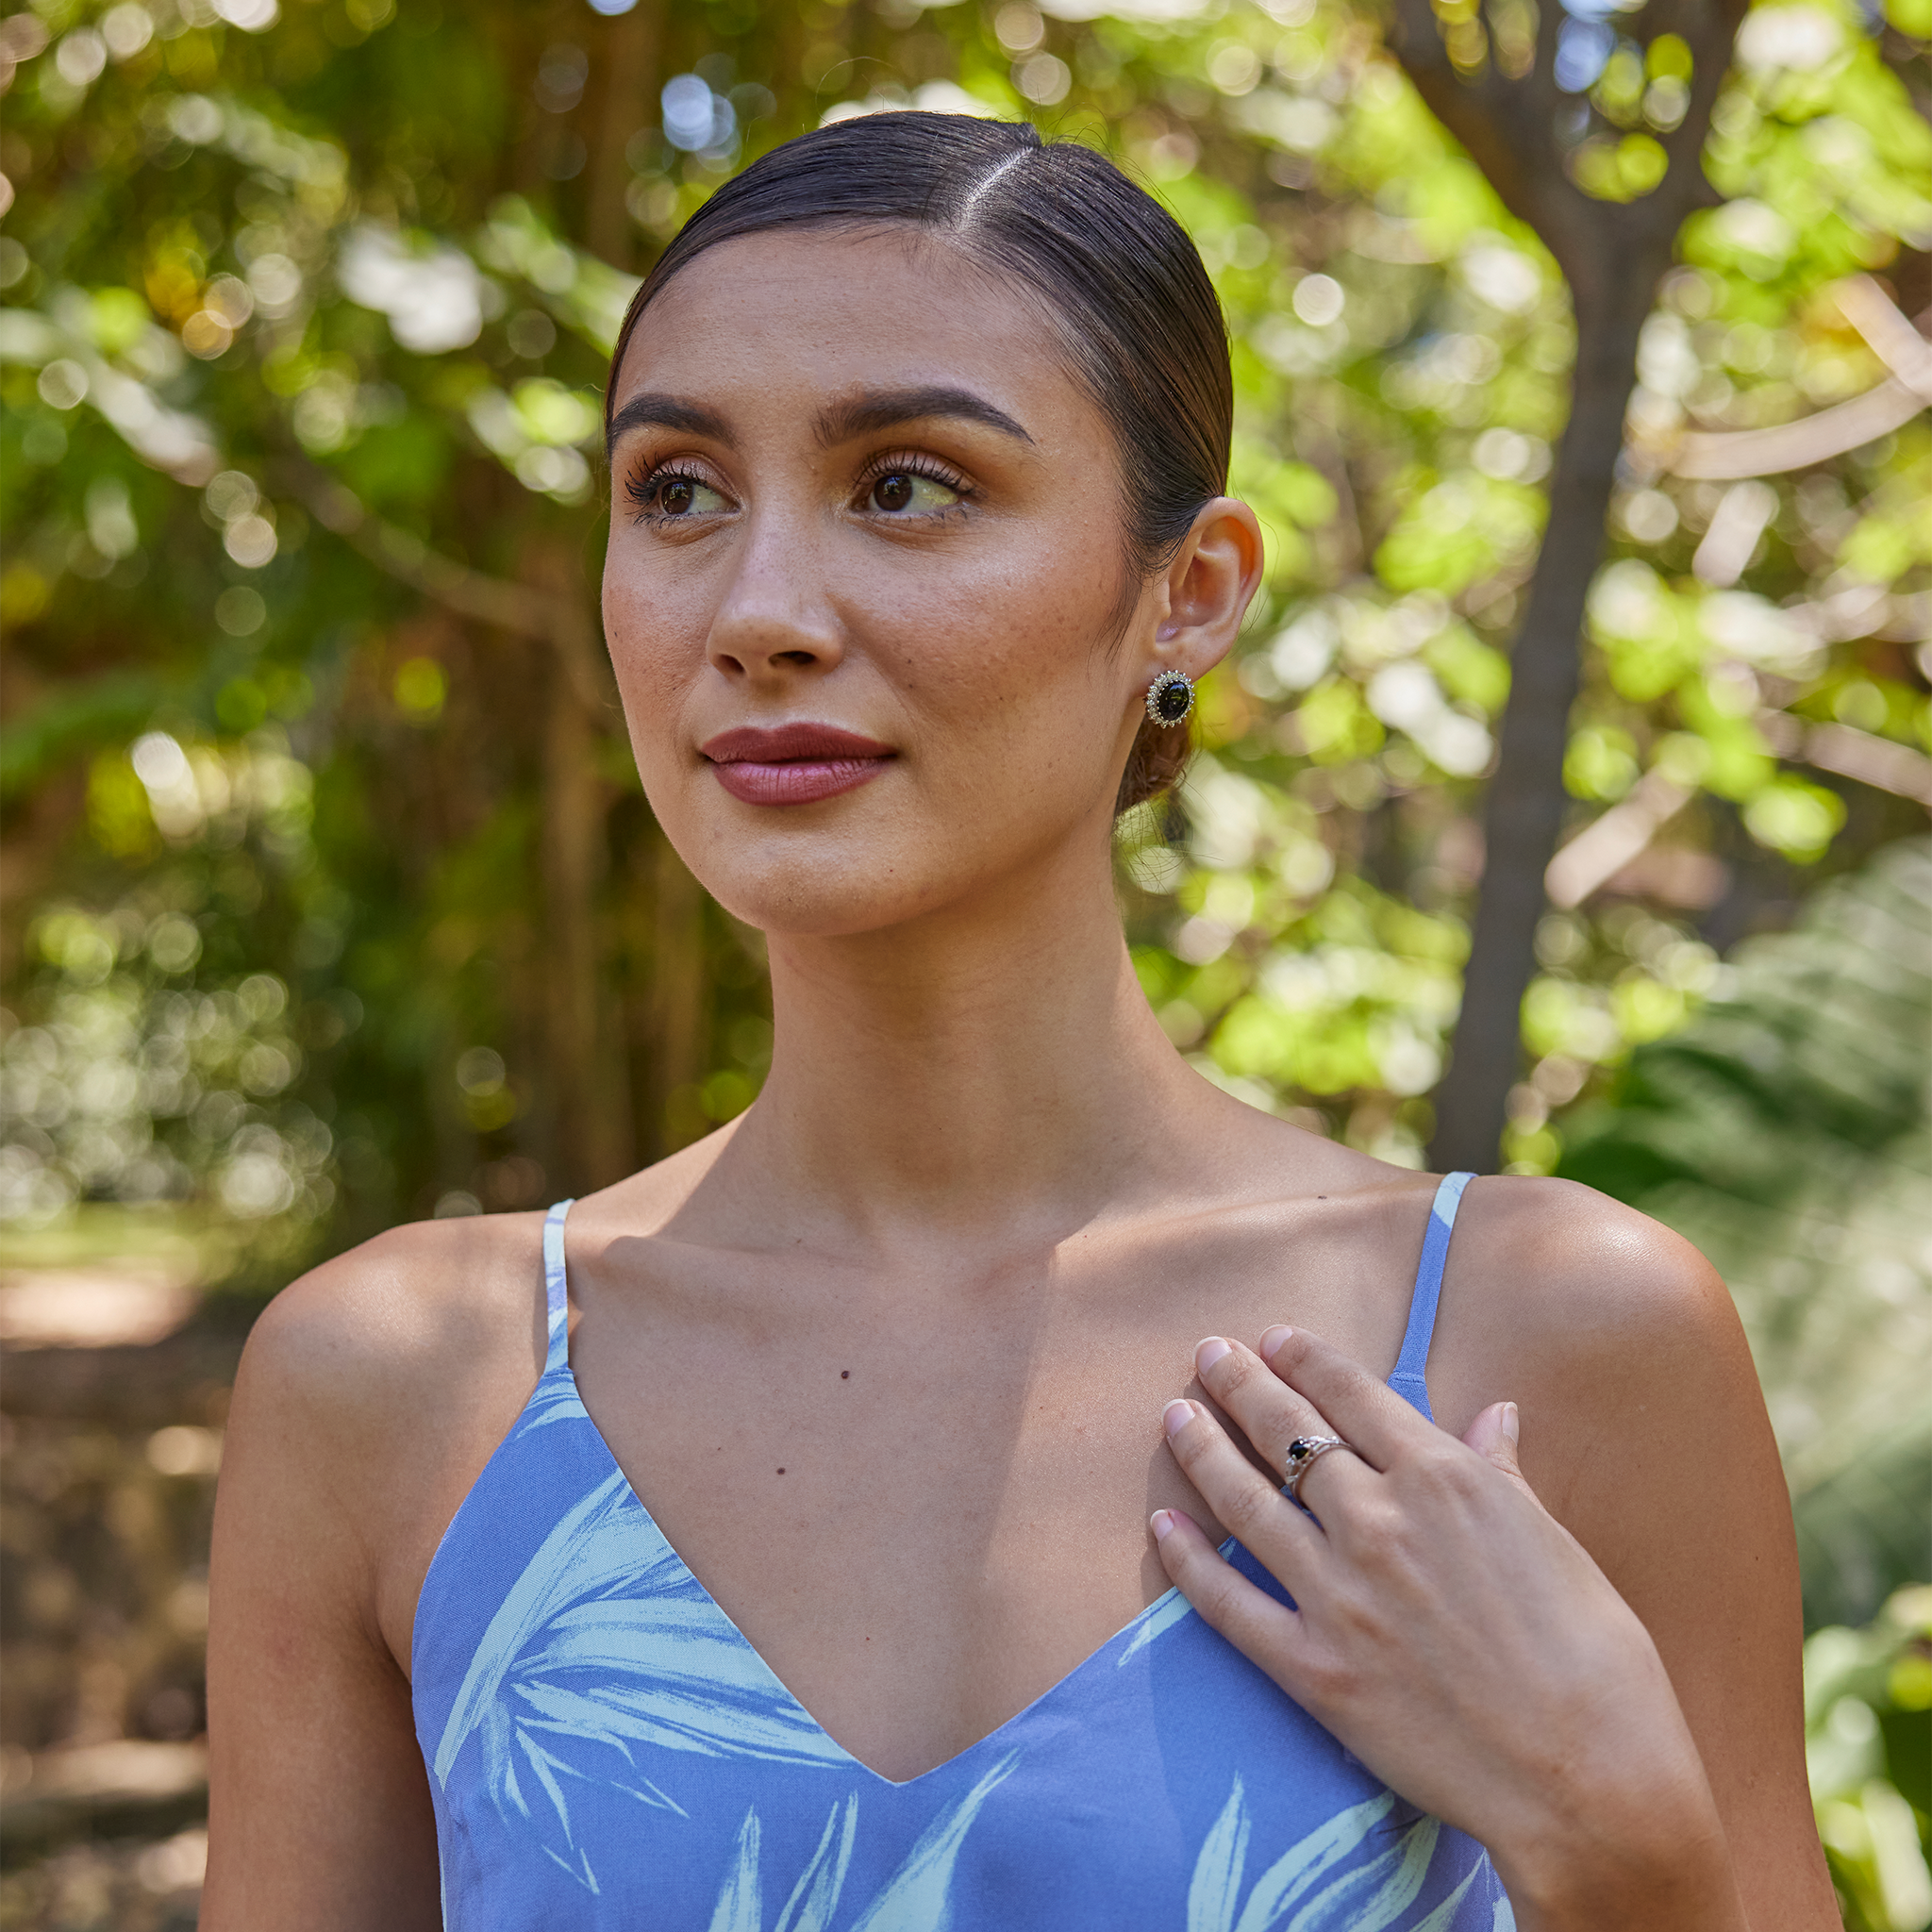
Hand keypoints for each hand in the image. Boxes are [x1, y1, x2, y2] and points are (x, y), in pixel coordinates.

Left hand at [1151, 1327, 1747, 1931]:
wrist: (1590, 1779)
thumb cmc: (1596, 1660)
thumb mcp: (1556, 1543)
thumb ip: (1502, 1473)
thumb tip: (1493, 1415)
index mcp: (1445, 1480)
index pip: (1354, 1397)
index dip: (1307, 1360)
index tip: (1274, 1339)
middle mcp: (1380, 1523)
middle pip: (1289, 1435)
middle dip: (1242, 1385)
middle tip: (1207, 1353)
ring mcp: (1339, 1596)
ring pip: (1247, 1502)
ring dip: (1203, 1450)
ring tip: (1174, 1415)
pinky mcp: (1315, 1670)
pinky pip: (1230, 1603)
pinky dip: (1188, 1561)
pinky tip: (1162, 1525)